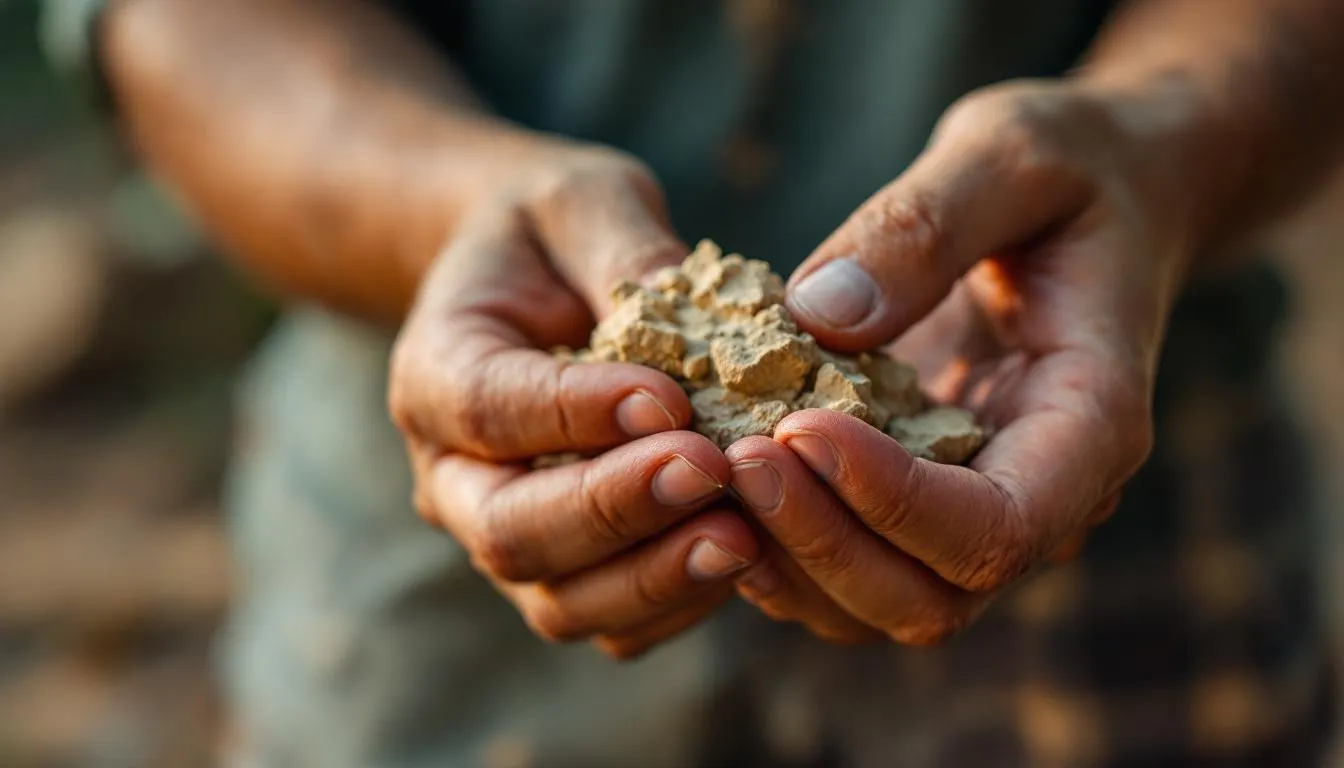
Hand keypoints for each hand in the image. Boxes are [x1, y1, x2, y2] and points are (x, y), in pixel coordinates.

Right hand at [390, 145, 757, 657]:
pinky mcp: (564, 572)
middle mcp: (451, 473)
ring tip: (747, 535)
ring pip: (556, 599)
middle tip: (715, 472)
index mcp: (434, 370)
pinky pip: (610, 622)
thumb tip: (700, 322)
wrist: (532, 285)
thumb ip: (626, 254)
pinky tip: (750, 556)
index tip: (673, 399)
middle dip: (616, 510)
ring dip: (653, 576)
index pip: (486, 408)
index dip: (575, 414)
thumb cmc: (554, 233)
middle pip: (509, 530)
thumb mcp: (583, 203)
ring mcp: (502, 533)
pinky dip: (674, 602)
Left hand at [728, 80, 1187, 643]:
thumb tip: (819, 316)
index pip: (999, 527)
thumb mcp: (1011, 154)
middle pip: (932, 597)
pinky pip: (850, 569)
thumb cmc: (1071, 167)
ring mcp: (977, 508)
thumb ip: (925, 225)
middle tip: (733, 456)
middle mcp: (1043, 494)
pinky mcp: (921, 499)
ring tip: (708, 469)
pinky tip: (717, 479)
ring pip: (880, 605)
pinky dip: (781, 546)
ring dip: (789, 559)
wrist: (1102, 197)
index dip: (892, 502)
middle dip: (823, 542)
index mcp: (1091, 425)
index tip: (796, 428)